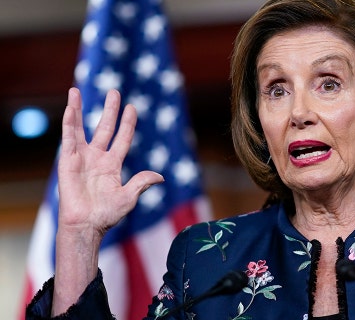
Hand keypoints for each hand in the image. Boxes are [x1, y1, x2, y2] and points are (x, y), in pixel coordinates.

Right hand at [58, 88, 163, 234]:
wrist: (86, 226)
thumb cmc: (106, 216)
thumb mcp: (129, 197)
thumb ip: (142, 183)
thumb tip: (160, 176)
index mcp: (112, 165)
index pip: (122, 138)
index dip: (127, 123)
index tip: (132, 107)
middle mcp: (96, 158)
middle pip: (104, 127)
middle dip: (109, 110)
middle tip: (114, 91)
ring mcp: (81, 158)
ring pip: (80, 128)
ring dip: (78, 109)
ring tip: (76, 90)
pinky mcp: (67, 161)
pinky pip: (68, 138)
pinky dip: (69, 123)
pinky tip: (70, 108)